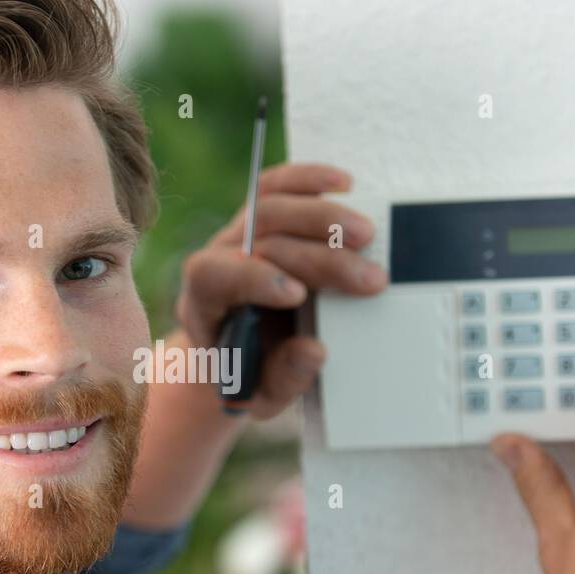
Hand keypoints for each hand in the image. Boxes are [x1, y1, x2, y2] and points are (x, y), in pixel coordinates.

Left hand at [174, 162, 386, 418]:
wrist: (236, 348)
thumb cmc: (249, 372)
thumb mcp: (261, 394)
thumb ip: (283, 378)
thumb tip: (314, 350)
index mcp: (204, 302)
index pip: (216, 275)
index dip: (254, 279)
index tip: (297, 295)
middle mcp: (217, 258)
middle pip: (260, 240)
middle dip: (318, 256)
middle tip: (370, 278)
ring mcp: (238, 232)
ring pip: (270, 205)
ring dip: (323, 216)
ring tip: (369, 235)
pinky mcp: (260, 217)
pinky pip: (277, 186)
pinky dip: (309, 180)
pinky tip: (345, 184)